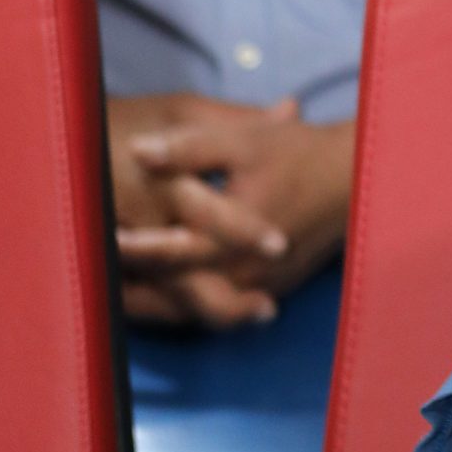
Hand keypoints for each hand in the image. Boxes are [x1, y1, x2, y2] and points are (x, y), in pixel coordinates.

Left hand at [116, 102, 353, 330]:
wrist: (355, 180)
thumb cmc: (299, 156)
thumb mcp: (244, 142)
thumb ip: (189, 147)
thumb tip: (138, 150)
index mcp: (230, 238)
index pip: (167, 251)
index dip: (128, 248)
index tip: (97, 238)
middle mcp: (241, 274)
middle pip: (175, 294)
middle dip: (133, 292)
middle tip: (97, 283)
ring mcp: (257, 290)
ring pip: (195, 310)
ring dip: (157, 307)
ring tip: (118, 297)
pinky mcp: (270, 292)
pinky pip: (220, 310)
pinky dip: (188, 308)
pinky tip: (165, 299)